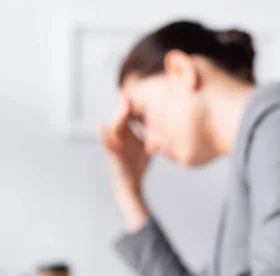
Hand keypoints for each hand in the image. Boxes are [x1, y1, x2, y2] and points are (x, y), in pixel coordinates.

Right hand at [101, 97, 150, 231]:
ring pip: (114, 125)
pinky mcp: (111, 153)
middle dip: (126, 103)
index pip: (129, 111)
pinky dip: (106, 135)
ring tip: (125, 103)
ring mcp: (112, 143)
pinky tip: (105, 127)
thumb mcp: (149, 143)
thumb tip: (174, 120)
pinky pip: (107, 143)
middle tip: (133, 91)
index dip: (135, 100)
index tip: (144, 88)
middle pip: (121, 114)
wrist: (130, 182)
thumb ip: (155, 131)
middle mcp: (117, 133)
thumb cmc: (138, 160)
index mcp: (125, 129)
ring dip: (119, 114)